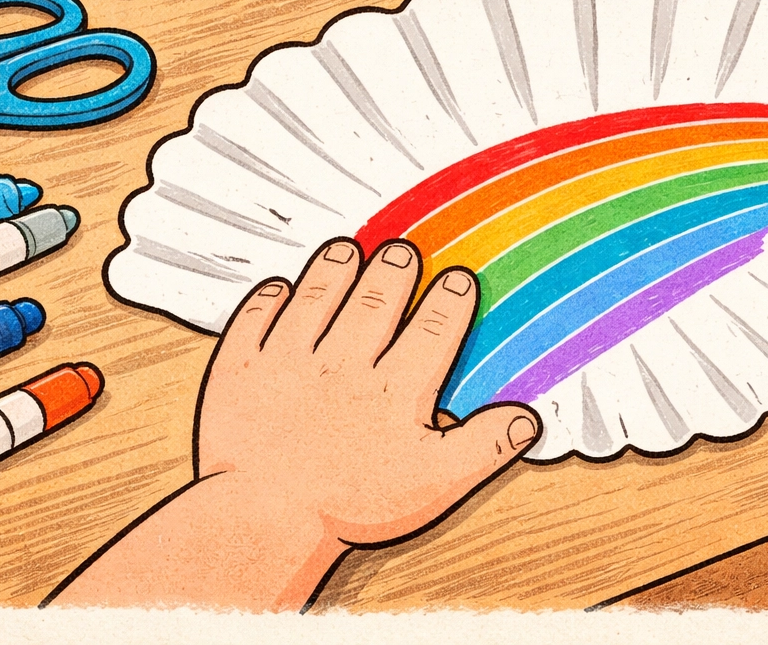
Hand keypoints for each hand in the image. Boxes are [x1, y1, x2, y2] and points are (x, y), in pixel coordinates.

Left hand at [52, 238, 539, 610]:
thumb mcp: (432, 482)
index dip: (449, 299)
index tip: (459, 278)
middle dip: (392, 270)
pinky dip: (265, 301)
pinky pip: (253, 322)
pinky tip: (278, 287)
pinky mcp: (239, 371)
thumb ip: (483, 447)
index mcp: (394, 387)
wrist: (262, 520)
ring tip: (346, 247)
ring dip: (332, 270)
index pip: (432, 328)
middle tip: (403, 249)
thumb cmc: (349, 505)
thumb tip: (528, 419)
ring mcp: (287, 362)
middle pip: (374, 301)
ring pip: (315, 299)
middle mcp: (342, 363)